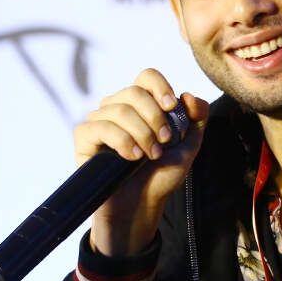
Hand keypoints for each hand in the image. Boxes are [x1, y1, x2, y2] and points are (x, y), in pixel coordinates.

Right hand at [74, 68, 208, 255]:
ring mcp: (100, 120)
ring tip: (150, 155)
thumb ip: (197, 117)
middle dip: (155, 117)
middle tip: (164, 141)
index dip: (160, 87)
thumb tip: (188, 95)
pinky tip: (131, 157)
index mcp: (142, 104)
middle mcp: (119, 106)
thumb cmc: (162, 174)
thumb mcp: (189, 145)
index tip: (171, 107)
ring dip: (141, 134)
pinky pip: (99, 126)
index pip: (147, 76)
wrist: (142, 204)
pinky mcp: (84, 137)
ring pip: (119, 109)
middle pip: (134, 91)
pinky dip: (121, 140)